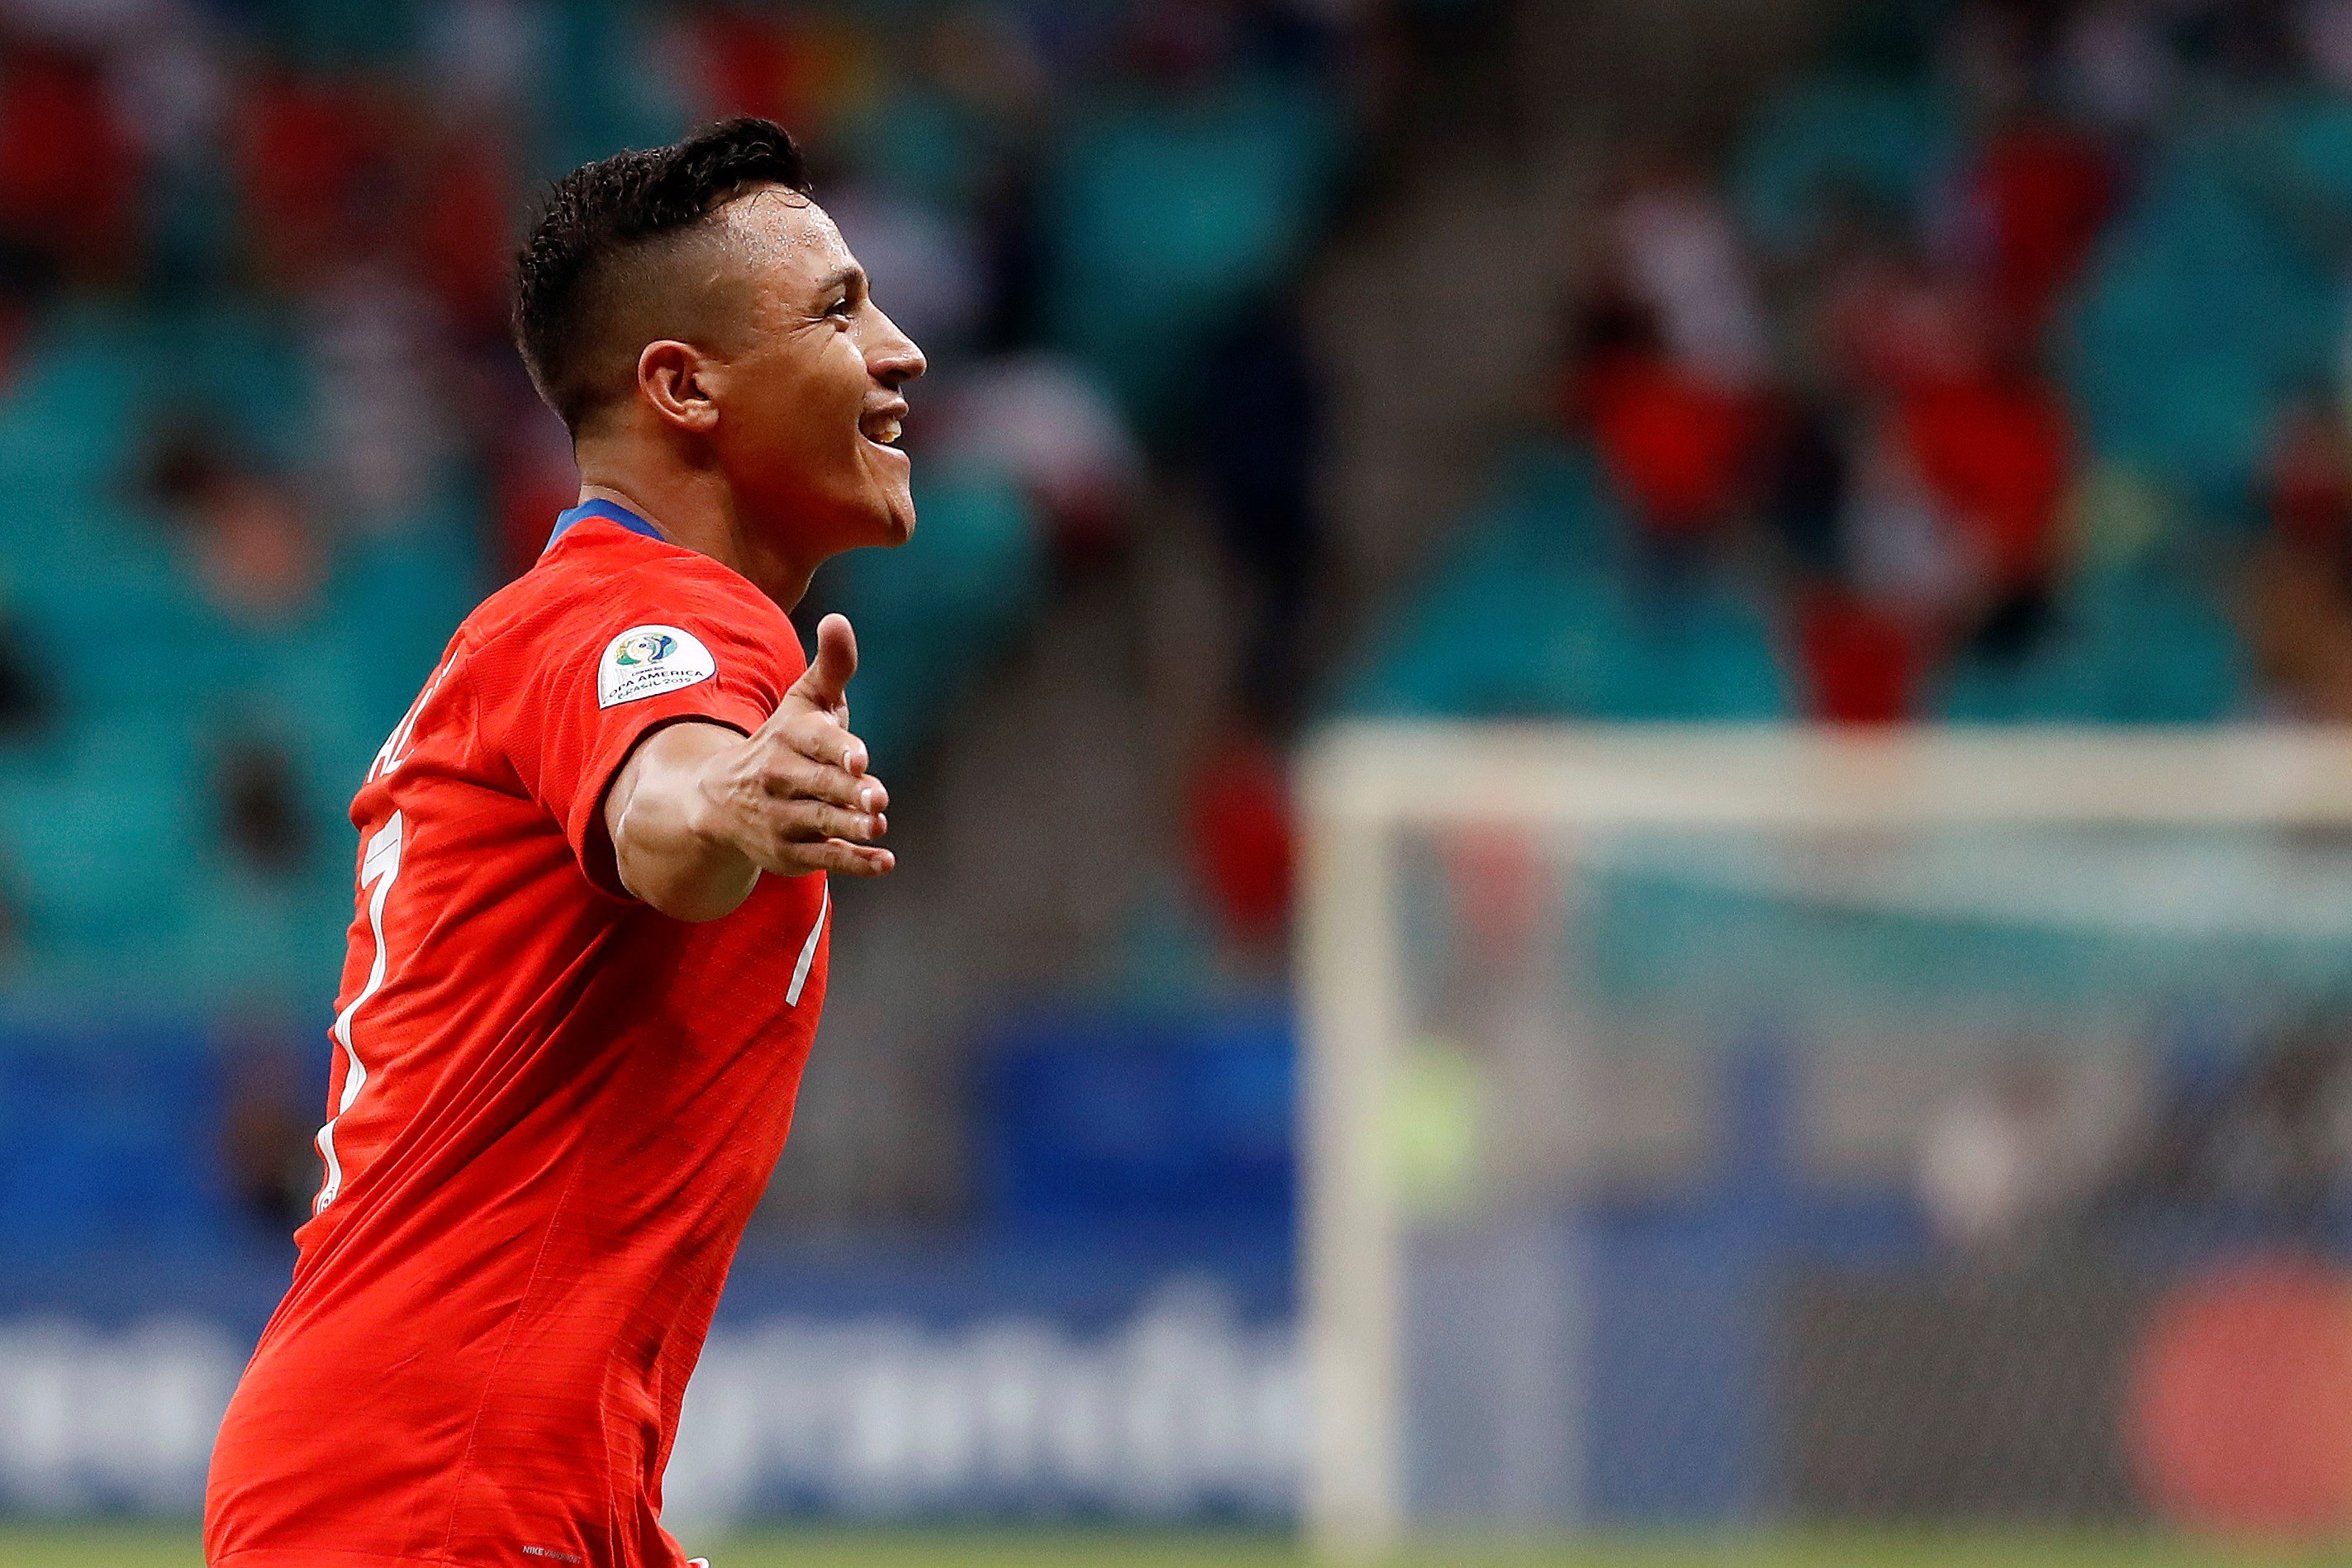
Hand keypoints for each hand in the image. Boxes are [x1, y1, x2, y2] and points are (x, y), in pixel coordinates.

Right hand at [689, 613, 895, 879]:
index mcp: (789, 738)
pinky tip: (885, 863)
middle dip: (849, 791)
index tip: (860, 757)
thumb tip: (838, 619)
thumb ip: (831, 667)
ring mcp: (784, 818)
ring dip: (851, 828)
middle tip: (877, 798)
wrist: (720, 801)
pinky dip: (855, 864)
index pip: (816, 742)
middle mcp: (781, 779)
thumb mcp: (805, 703)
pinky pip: (824, 860)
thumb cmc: (786, 742)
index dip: (838, 749)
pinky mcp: (789, 852)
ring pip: (822, 824)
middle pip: (822, 786)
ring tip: (878, 826)